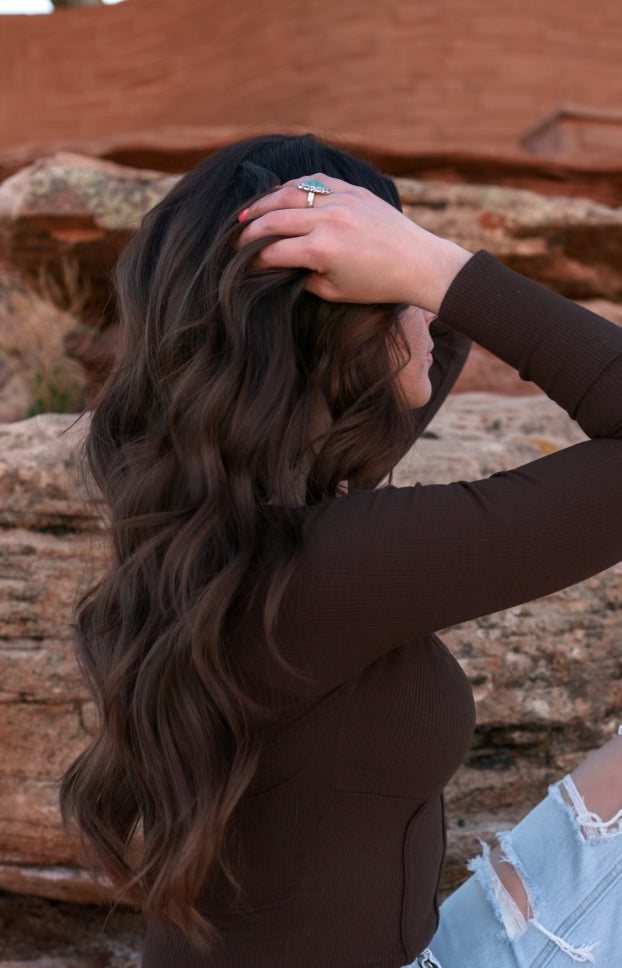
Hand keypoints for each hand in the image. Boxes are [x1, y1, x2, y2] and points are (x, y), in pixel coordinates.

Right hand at [237, 174, 472, 312]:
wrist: (418, 263)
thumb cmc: (377, 284)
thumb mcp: (336, 292)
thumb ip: (305, 277)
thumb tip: (283, 265)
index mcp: (321, 250)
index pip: (274, 251)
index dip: (253, 259)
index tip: (242, 265)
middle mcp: (327, 220)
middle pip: (273, 219)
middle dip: (250, 230)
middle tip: (235, 238)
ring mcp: (340, 200)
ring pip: (289, 193)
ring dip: (264, 203)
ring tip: (249, 213)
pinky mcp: (353, 190)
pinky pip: (314, 181)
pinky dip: (294, 186)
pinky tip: (282, 194)